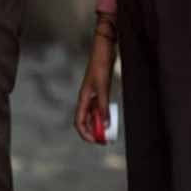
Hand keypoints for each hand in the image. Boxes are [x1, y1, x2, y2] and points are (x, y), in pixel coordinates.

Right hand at [74, 20, 117, 143]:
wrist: (104, 49)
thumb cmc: (100, 65)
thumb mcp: (103, 87)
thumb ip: (104, 106)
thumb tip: (106, 125)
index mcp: (83, 98)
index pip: (79, 121)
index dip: (85, 133)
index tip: (95, 141)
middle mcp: (86, 98)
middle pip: (86, 120)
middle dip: (93, 132)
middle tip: (105, 140)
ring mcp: (93, 94)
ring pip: (93, 115)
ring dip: (99, 125)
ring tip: (109, 133)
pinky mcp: (100, 90)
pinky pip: (100, 108)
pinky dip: (104, 115)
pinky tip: (111, 119)